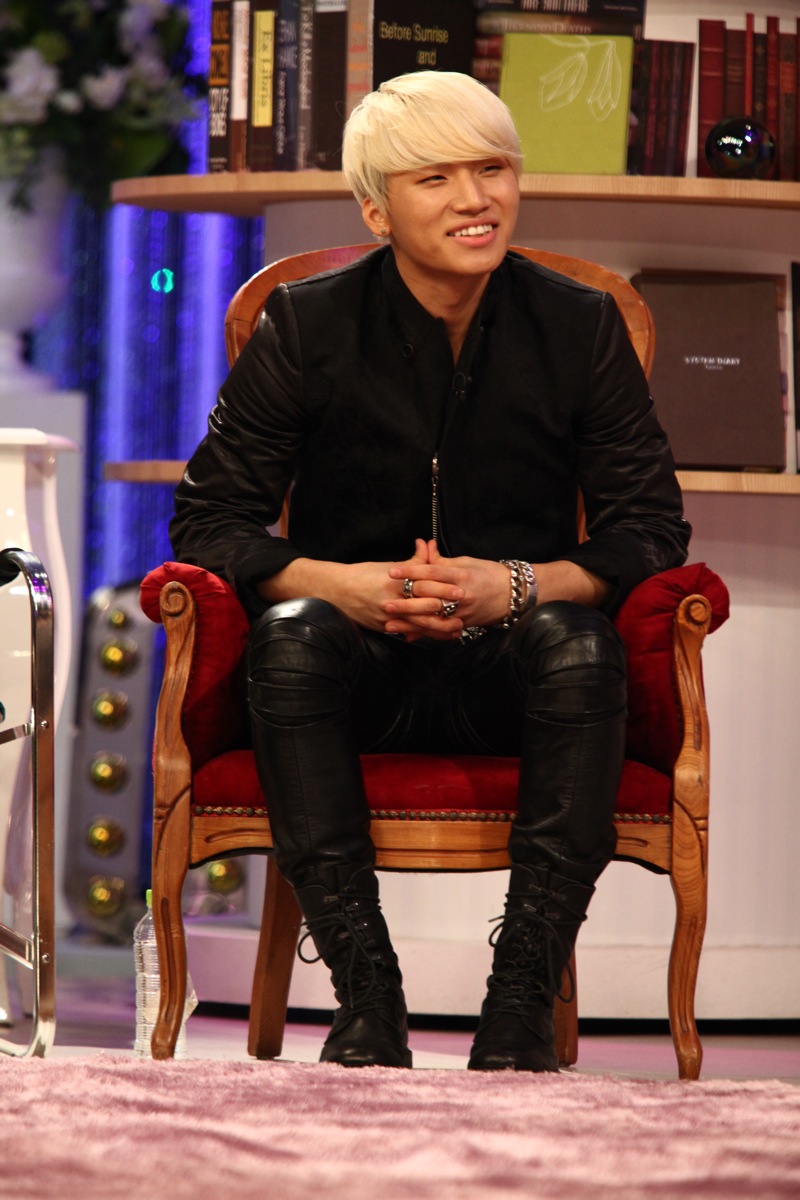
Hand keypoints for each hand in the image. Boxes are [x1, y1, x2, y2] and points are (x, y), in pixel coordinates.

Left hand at [385, 539, 508, 639]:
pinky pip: (441, 630)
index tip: (393, 572)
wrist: (514, 594)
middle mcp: (461, 594)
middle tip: (385, 602)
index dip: (411, 571)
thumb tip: (423, 548)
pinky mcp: (464, 624)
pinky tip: (409, 635)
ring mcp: (462, 612)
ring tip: (390, 623)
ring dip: (410, 621)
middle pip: (429, 596)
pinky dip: (424, 633)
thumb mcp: (467, 562)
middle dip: (405, 601)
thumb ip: (442, 560)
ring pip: (432, 617)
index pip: (431, 572)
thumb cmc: (490, 574)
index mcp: (461, 575)